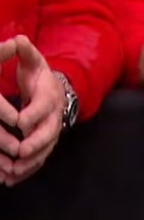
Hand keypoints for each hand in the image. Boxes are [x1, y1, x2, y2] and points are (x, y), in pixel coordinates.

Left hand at [0, 36, 63, 185]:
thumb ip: (25, 52)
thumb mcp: (33, 62)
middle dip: (35, 144)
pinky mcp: (45, 144)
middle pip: (48, 133)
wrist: (55, 91)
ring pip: (44, 150)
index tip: (19, 122)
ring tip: (13, 173)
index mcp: (48, 96)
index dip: (32, 114)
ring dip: (30, 163)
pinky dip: (26, 171)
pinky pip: (38, 159)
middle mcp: (53, 117)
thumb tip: (19, 39)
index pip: (42, 107)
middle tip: (21, 152)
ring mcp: (51, 132)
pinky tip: (11, 180)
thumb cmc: (38, 76)